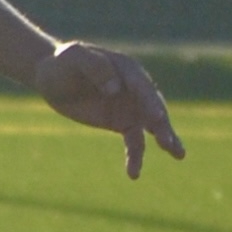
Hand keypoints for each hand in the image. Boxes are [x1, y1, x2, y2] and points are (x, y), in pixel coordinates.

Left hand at [32, 42, 184, 178]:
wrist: (52, 76)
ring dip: (165, 140)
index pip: (142, 87)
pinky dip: (136, 157)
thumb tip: (115, 89)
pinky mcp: (121, 123)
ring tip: (179, 155)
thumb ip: (95, 67)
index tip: (157, 117)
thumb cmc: (63, 62)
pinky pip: (134, 142)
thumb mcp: (74, 57)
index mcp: (126, 69)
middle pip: (153, 107)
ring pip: (152, 126)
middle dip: (162, 125)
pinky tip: (134, 174)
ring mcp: (131, 106)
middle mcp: (135, 88)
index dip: (150, 102)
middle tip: (170, 143)